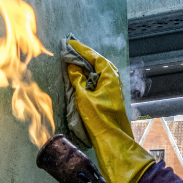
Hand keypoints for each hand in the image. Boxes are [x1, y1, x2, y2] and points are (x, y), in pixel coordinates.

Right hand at [62, 38, 155, 182]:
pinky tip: (77, 79)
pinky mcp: (108, 97)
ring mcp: (112, 88)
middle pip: (96, 62)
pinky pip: (95, 82)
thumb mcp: (83, 97)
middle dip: (81, 56)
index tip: (69, 42)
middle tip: (68, 50)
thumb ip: (76, 79)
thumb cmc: (100, 119)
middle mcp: (113, 79)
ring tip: (70, 62)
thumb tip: (72, 66)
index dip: (80, 48)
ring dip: (83, 67)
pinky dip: (86, 78)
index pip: (93, 55)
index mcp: (110, 75)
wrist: (112, 139)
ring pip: (95, 72)